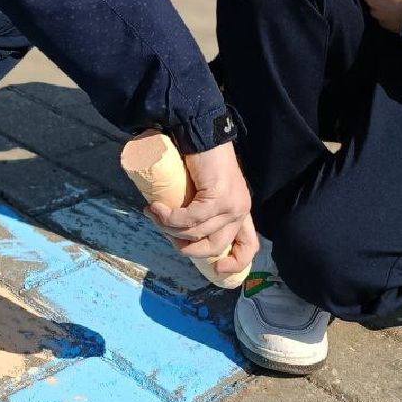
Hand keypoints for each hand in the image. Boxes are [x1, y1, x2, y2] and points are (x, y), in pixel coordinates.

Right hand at [147, 141, 257, 277]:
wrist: (201, 131)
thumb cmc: (199, 159)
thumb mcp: (205, 191)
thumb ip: (201, 209)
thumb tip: (179, 233)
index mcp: (240, 212)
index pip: (249, 247)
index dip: (235, 264)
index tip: (215, 270)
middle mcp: (240, 211)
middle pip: (215, 247)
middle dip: (186, 247)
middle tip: (166, 232)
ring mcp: (232, 205)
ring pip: (197, 233)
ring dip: (169, 228)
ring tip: (152, 213)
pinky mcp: (219, 197)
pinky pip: (191, 219)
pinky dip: (170, 219)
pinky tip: (155, 209)